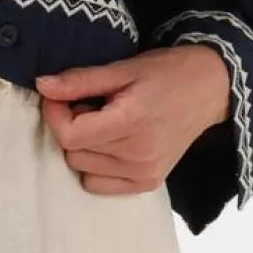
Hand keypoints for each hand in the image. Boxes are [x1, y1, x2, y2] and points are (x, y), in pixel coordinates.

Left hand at [35, 44, 231, 195]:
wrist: (210, 89)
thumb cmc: (166, 73)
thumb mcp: (122, 68)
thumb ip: (80, 80)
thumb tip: (42, 86)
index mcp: (132, 122)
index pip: (70, 134)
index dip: (55, 114)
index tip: (60, 95)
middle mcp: (138, 155)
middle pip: (73, 151)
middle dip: (70, 125)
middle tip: (90, 104)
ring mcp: (144, 173)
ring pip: (82, 167)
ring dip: (83, 145)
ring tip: (105, 122)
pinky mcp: (148, 183)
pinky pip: (98, 184)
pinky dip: (95, 165)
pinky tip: (111, 143)